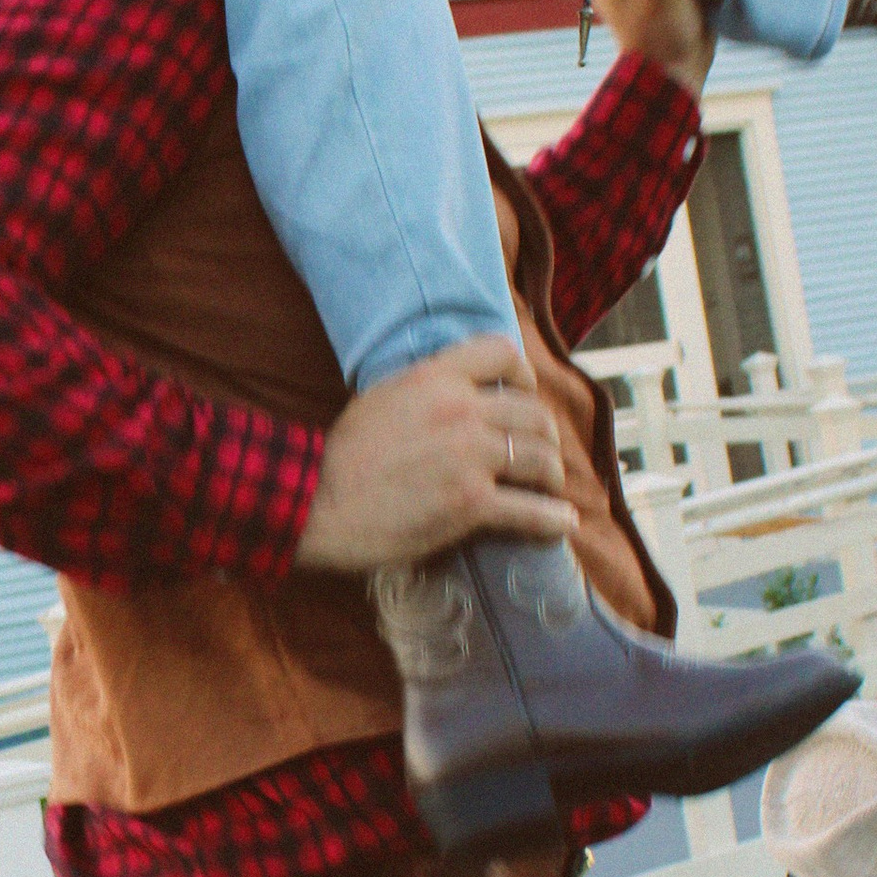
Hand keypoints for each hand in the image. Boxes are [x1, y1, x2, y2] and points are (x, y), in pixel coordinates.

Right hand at [295, 337, 576, 573]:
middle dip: (544, 436)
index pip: (502, 352)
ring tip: (549, 488)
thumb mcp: (381, 398)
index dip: (524, 375)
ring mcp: (470, 457)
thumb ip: (424, 390)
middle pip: (533, 413)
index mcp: (435, 378)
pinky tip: (562, 523)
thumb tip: (453, 394)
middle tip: (540, 454)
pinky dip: (554, 519)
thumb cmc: (340, 456)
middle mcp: (461, 411)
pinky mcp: (471, 503)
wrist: (315, 502)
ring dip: (551, 476)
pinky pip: (532, 510)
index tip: (524, 394)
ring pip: (541, 458)